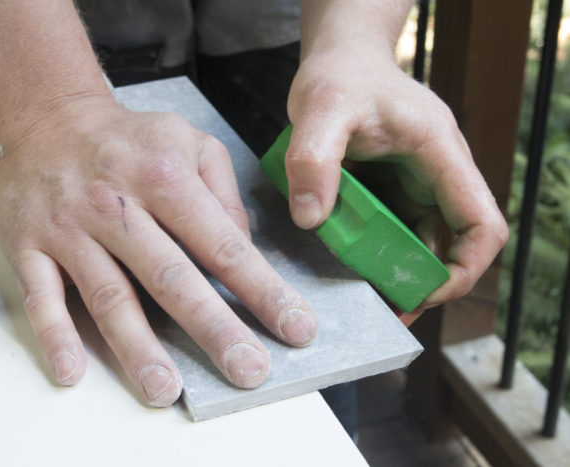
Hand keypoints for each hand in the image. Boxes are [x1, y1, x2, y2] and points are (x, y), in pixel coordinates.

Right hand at [0, 95, 317, 404]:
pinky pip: (41, 295)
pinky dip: (54, 335)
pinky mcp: (28, 245)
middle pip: (170, 276)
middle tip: (246, 371)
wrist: (47, 121)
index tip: (295, 327)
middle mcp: (118, 204)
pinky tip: (72, 372)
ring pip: (108, 295)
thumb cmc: (128, 141)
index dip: (262, 289)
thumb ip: (223, 194)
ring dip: (137, 347)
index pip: (222, 244)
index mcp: (166, 177)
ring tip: (165, 390)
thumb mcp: (189, 143)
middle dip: (213, 328)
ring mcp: (70, 227)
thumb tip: (244, 248)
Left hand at [285, 46, 507, 324]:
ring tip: (361, 295)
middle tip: (381, 309)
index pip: (481, 225)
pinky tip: (347, 264)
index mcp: (440, 155)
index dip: (463, 269)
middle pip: (450, 245)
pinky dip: (375, 253)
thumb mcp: (320, 109)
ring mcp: (416, 184)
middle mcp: (437, 174)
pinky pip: (393, 231)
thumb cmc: (340, 77)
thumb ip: (313, 159)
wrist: (339, 61)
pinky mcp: (393, 190)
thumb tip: (311, 219)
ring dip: (395, 271)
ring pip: (419, 243)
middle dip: (420, 281)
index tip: (422, 293)